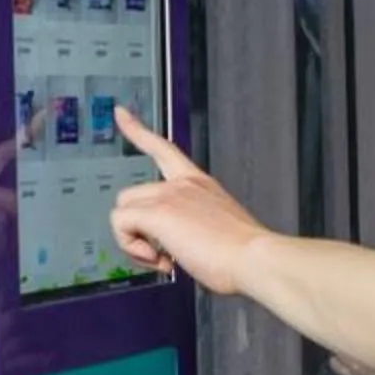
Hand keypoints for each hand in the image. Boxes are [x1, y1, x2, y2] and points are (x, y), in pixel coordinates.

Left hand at [113, 111, 273, 295]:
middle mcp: (181, 185)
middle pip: (130, 195)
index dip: (138, 130)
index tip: (121, 113)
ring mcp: (168, 196)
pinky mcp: (158, 213)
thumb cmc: (242, 254)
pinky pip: (120, 224)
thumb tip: (179, 249)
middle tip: (159, 254)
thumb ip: (195, 229)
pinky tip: (160, 260)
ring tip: (161, 259)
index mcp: (198, 184)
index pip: (163, 148)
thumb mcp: (218, 229)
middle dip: (136, 229)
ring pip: (122, 211)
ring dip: (132, 241)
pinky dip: (131, 247)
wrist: (253, 258)